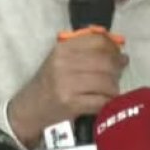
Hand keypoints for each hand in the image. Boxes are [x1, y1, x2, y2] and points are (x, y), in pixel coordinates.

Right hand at [8, 32, 128, 148]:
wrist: (30, 109)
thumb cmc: (49, 82)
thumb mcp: (61, 59)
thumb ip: (86, 50)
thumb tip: (119, 50)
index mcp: (63, 49)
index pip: (98, 41)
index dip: (113, 48)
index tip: (118, 54)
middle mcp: (64, 64)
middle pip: (106, 62)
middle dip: (117, 68)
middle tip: (119, 73)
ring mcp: (67, 85)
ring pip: (106, 82)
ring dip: (114, 87)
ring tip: (111, 89)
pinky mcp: (72, 104)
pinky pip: (101, 100)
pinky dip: (108, 101)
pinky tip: (105, 101)